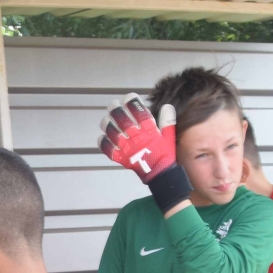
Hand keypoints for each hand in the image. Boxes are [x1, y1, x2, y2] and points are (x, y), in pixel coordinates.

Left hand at [99, 94, 190, 211]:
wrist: (160, 175)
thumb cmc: (165, 155)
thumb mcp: (169, 137)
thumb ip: (168, 122)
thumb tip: (167, 106)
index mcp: (148, 131)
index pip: (138, 111)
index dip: (132, 102)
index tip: (129, 97)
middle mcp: (135, 137)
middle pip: (121, 119)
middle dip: (116, 109)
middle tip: (114, 104)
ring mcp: (127, 148)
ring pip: (112, 132)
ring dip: (108, 123)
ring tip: (107, 119)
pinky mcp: (121, 158)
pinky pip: (108, 149)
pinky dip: (104, 143)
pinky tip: (103, 137)